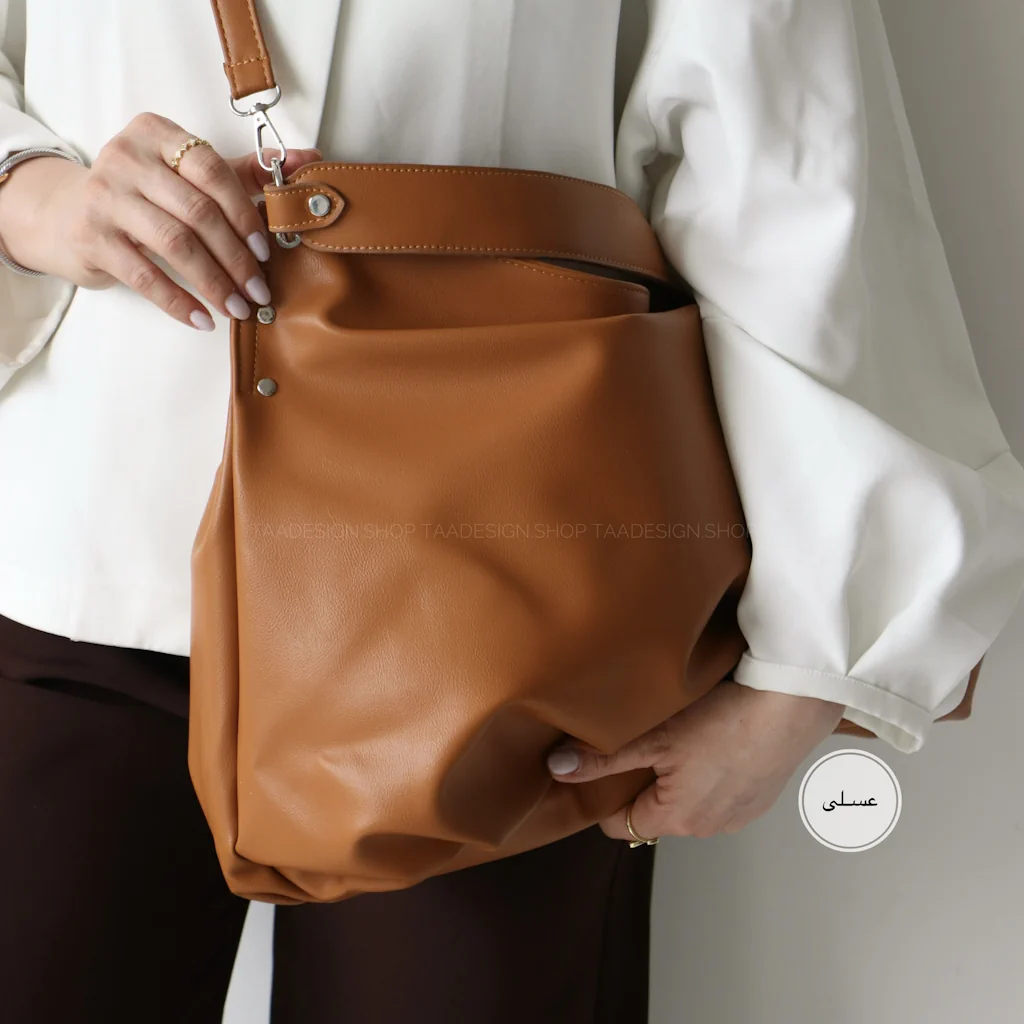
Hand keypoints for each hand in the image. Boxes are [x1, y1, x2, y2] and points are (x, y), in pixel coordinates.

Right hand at [0, 111, 320, 329]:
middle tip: (260, 291)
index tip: (266, 251)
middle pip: (198, 212)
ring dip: (215, 283)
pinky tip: (203, 319)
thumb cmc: (144, 195)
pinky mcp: (90, 236)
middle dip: (237, 258)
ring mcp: (104, 196)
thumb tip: (308, 160)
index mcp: (156, 134)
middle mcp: (126, 157)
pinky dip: (178, 302)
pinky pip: (145, 276)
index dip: (245, 213)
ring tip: (238, 309)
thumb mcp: (186, 174)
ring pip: (176, 244)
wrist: (66, 214)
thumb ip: (244, 170)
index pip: (212, 169)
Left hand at [547, 680, 846, 840]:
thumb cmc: (723, 720)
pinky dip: (710, 773)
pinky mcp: (760, 797)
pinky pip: (719, 793)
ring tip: (682, 735)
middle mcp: (708, 828)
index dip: (604, 796)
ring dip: (678, 777)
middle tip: (642, 740)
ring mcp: (738, 815)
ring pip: (688, 801)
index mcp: (676, 819)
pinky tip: (715, 739)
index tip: (602, 764)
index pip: (619, 825)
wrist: (791, 704)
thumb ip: (602, 758)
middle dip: (642, 781)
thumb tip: (556, 769)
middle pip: (654, 812)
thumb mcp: (653, 737)